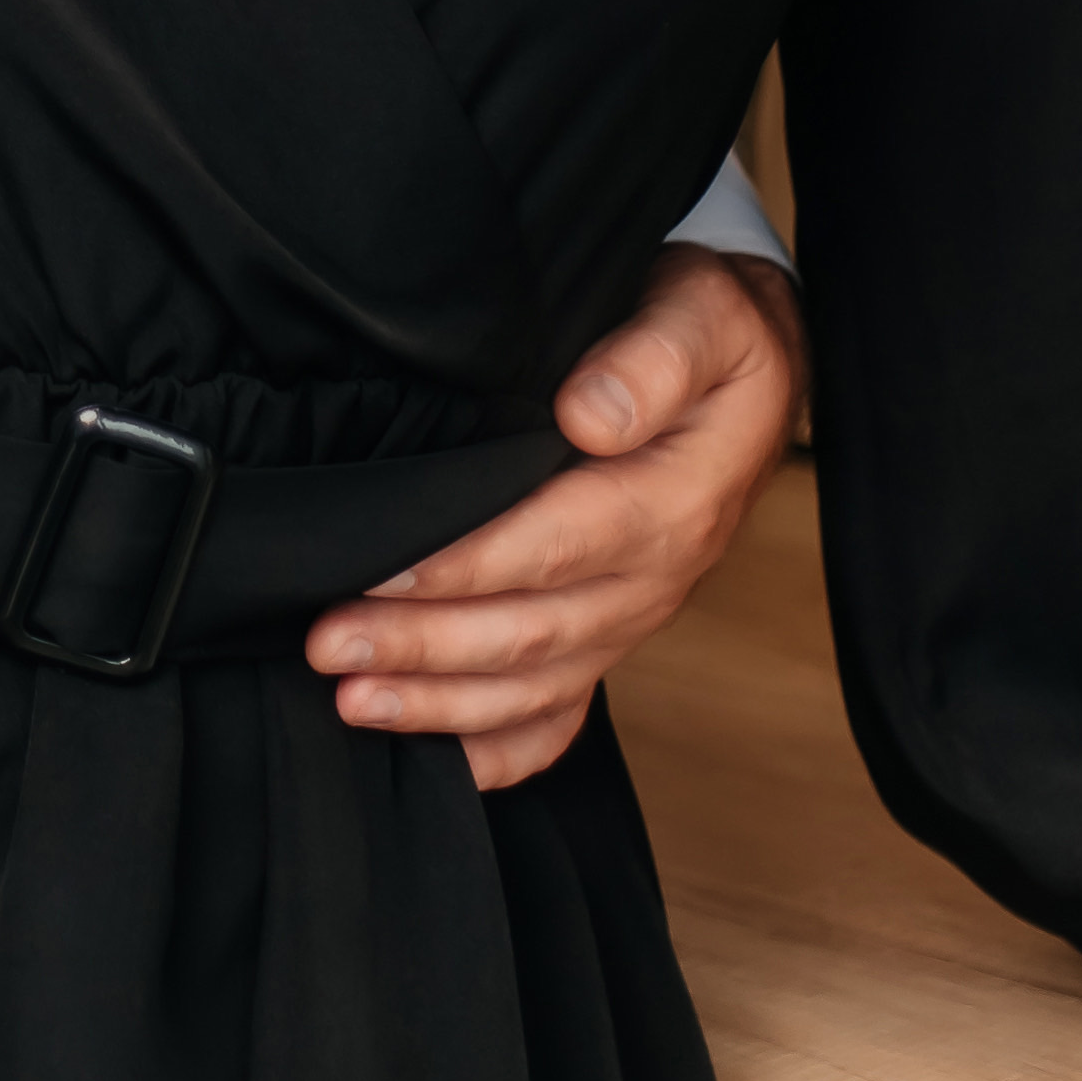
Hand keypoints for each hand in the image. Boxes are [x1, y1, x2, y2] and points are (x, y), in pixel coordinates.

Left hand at [303, 241, 805, 795]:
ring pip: (536, 686)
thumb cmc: (712, 335)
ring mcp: (631, 615)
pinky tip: (437, 762)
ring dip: (441, 704)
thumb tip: (589, 415)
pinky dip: (500, 750)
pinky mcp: (610, 631)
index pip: (554, 547)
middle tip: (327, 645)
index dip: (463, 569)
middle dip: (423, 646)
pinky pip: (563, 714)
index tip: (378, 574)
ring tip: (352, 702)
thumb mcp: (704, 317)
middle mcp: (653, 577)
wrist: (754, 372)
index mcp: (671, 503)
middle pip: (531, 631)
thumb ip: (653, 361)